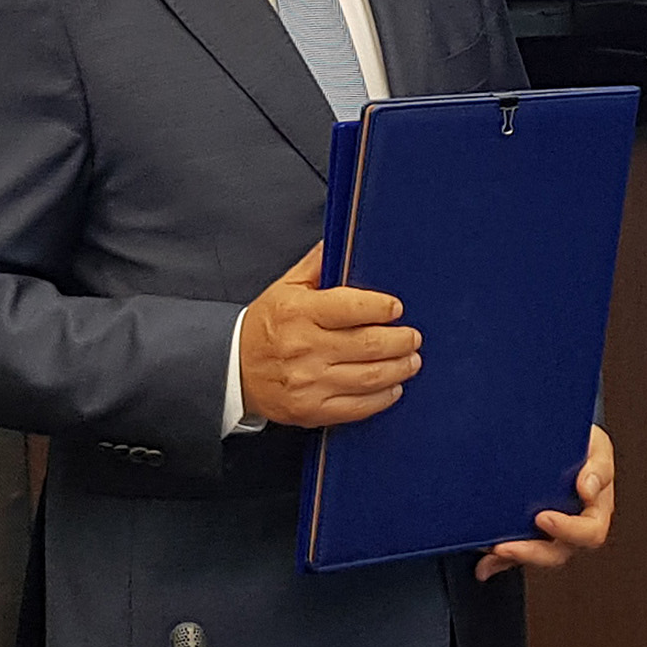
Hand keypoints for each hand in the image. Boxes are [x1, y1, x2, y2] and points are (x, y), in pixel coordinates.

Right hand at [237, 242, 421, 427]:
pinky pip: (356, 407)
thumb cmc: (265, 326)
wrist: (232, 371)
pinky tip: (393, 387)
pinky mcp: (311, 409)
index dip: (382, 308)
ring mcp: (308, 382)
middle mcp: (305, 347)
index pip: (352, 308)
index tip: (397, 308)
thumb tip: (344, 237)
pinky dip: (382, 398)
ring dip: (399, 369)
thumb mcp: (286, 286)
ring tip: (412, 360)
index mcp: (300, 312)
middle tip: (414, 337)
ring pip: (368, 376)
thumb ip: (318, 263)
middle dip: (400, 340)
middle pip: (368, 344)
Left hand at [476, 425, 615, 581]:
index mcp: (595, 513)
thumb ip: (598, 468)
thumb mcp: (598, 449)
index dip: (568, 530)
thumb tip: (587, 489)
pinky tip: (484, 564)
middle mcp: (574, 530)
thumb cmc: (585, 447)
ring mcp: (551, 535)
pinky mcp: (529, 536)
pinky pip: (515, 556)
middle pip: (558, 553)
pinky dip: (498, 562)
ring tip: (492, 550)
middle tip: (506, 544)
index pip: (590, 532)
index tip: (542, 517)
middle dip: (532, 552)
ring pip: (535, 557)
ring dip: (513, 557)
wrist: (564, 440)